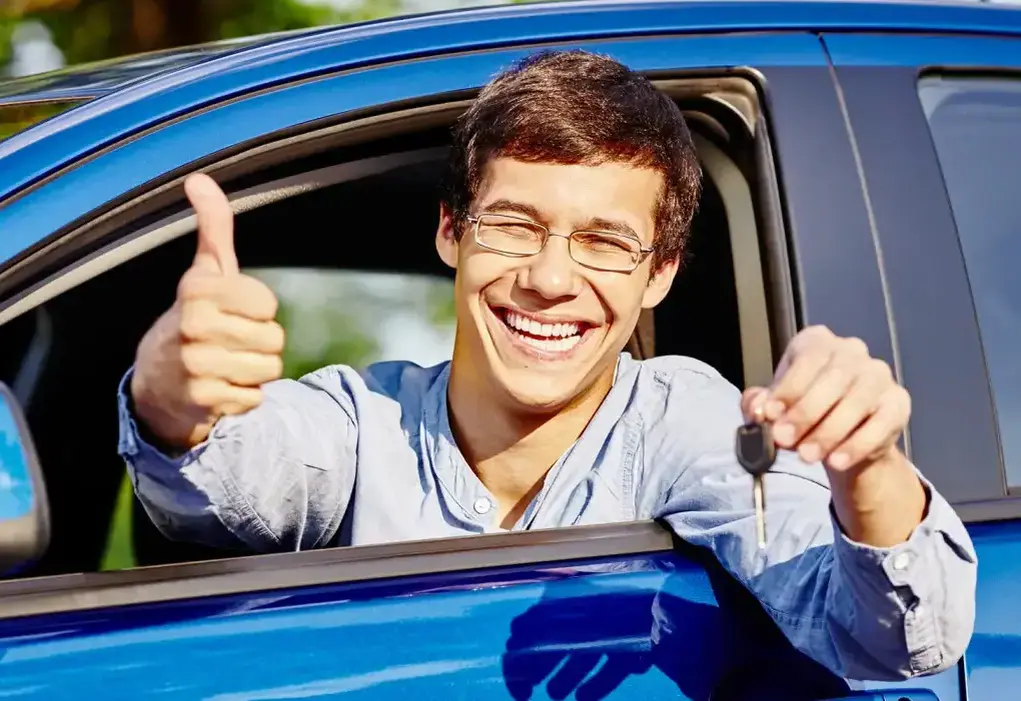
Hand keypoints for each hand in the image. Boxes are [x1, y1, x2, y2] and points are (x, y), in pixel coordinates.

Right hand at [130, 173, 284, 448]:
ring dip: (255, 372)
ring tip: (227, 365)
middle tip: (231, 343)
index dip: (260, 311)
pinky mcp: (201, 399)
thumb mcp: (204, 273)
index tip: (234, 312)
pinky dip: (243, 397)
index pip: (269, 304)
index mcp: (198, 289)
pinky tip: (220, 388)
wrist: (158, 381)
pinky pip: (255, 399)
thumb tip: (199, 179)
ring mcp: (195, 364)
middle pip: (274, 339)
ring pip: (269, 370)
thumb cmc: (195, 318)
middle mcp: (193, 324)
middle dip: (261, 344)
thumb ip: (212, 228)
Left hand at [740, 325, 909, 470]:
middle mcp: (852, 351)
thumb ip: (760, 404)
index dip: (788, 388)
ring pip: (857, 402)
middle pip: (833, 379)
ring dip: (829, 432)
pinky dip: (856, 445)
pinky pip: (880, 424)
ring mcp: (879, 375)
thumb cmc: (804, 410)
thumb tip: (757, 410)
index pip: (807, 359)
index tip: (771, 415)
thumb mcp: (775, 405)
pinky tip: (837, 462)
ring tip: (807, 456)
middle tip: (784, 440)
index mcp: (817, 342)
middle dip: (805, 413)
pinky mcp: (898, 402)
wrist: (844, 437)